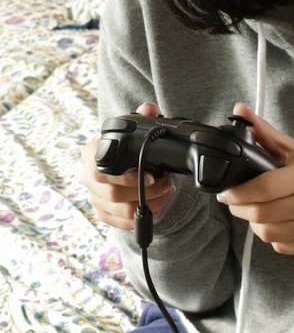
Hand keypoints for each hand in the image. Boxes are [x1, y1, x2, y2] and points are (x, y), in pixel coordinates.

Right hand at [79, 102, 175, 229]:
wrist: (121, 163)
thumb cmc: (126, 146)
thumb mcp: (134, 130)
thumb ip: (143, 117)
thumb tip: (149, 109)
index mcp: (90, 154)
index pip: (99, 172)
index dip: (126, 177)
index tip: (152, 175)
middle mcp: (87, 178)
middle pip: (112, 194)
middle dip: (145, 191)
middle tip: (166, 183)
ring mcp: (94, 198)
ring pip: (122, 211)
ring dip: (150, 203)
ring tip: (167, 190)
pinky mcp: (104, 214)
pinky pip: (124, 222)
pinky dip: (145, 216)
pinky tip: (160, 204)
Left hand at [218, 103, 293, 255]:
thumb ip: (266, 133)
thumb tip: (238, 109)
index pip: (265, 188)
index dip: (240, 193)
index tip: (225, 193)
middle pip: (261, 214)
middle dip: (241, 208)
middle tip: (236, 201)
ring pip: (268, 233)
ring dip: (255, 223)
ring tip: (258, 210)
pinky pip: (280, 246)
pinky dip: (272, 236)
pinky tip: (278, 223)